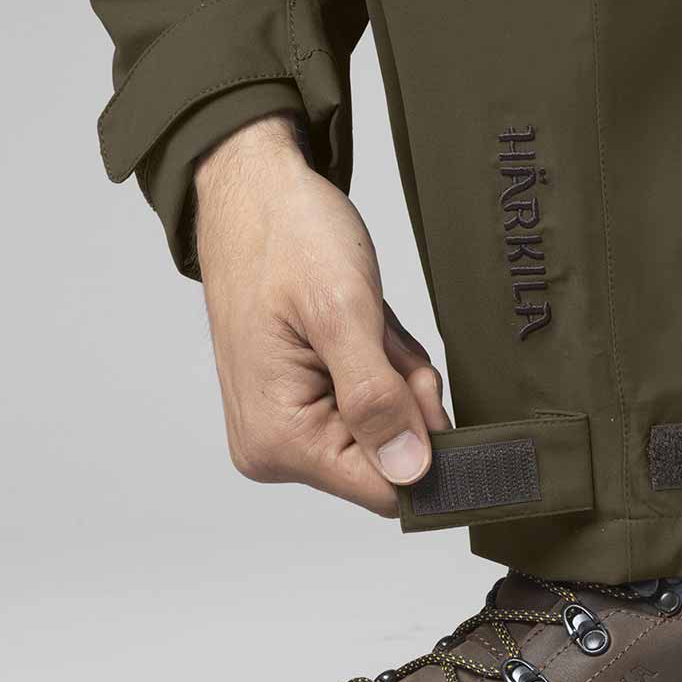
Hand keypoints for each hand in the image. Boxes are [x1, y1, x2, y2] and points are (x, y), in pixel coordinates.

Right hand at [194, 113, 448, 516]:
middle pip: (392, 456)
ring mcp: (287, 428)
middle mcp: (276, 448)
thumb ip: (377, 399)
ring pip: (390, 427)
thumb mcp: (343, 313)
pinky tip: (365, 328)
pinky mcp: (302, 405)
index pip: (385, 489)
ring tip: (367, 324)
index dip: (425, 443)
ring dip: (397, 373)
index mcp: (279, 439)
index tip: (415, 380)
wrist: (256, 192)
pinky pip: (374, 403)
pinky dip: (386, 365)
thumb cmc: (288, 237)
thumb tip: (410, 472)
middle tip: (382, 336)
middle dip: (406, 395)